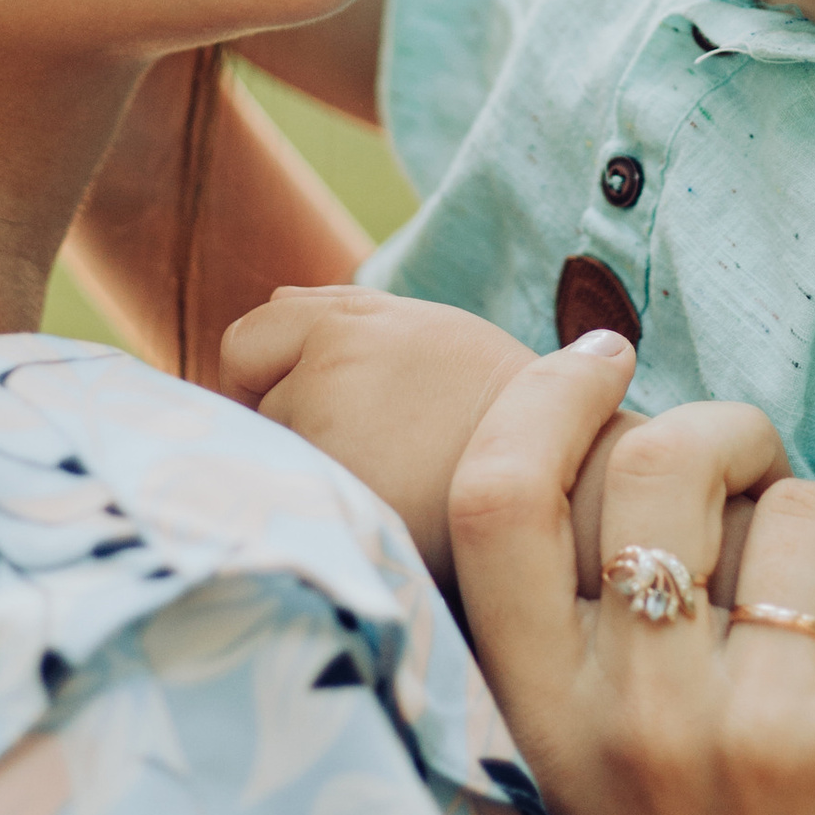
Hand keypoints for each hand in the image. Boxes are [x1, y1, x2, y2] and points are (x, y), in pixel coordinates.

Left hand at [223, 283, 535, 582]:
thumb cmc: (499, 414)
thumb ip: (348, 312)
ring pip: (276, 458)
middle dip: (291, 425)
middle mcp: (331, 368)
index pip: (248, 340)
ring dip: (313, 470)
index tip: (304, 411)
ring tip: (388, 483)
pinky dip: (325, 512)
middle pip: (256, 404)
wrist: (566, 485)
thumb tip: (272, 300)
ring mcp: (329, 435)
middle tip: (368, 453)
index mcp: (354, 321)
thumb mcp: (433, 335)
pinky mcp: (338, 497)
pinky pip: (297, 505)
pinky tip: (381, 515)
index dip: (263, 376)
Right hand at [450, 348, 814, 814]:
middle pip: (664, 457)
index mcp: (545, 724)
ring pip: (813, 511)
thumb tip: (613, 475)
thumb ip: (577, 660)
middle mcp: (638, 717)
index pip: (495, 499)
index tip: (600, 358)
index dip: (543, 398)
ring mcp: (762, 731)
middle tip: (773, 471)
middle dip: (736, 429)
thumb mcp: (582, 800)